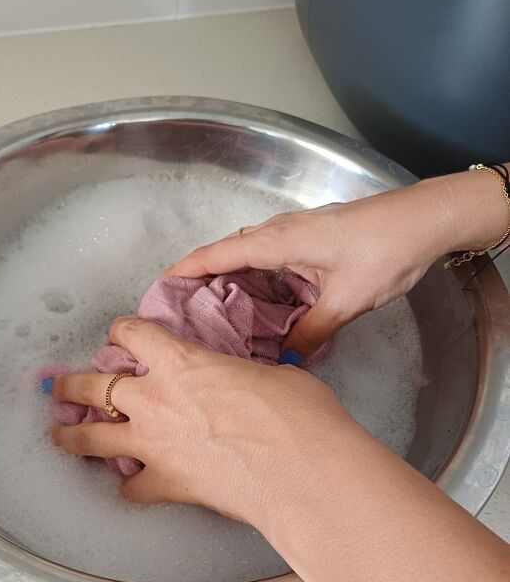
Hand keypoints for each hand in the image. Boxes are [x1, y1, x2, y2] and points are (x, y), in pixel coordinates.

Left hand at [50, 316, 359, 533]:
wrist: (301, 471)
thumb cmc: (298, 417)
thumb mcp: (270, 375)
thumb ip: (240, 376)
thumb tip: (247, 384)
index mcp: (181, 361)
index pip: (133, 334)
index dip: (122, 331)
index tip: (120, 334)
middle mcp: (155, 399)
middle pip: (93, 386)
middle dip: (71, 386)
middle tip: (61, 387)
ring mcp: (154, 445)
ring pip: (91, 437)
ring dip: (70, 436)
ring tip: (58, 436)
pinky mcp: (165, 484)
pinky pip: (131, 488)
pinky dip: (129, 486)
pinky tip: (129, 486)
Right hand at [165, 170, 509, 355]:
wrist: (424, 222)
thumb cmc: (384, 250)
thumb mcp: (345, 300)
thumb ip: (311, 332)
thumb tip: (286, 358)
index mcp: (276, 241)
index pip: (215, 255)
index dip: (183, 272)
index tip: (158, 291)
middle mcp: (278, 233)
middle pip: (226, 256)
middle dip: (201, 282)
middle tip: (184, 317)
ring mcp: (294, 235)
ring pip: (248, 260)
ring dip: (230, 284)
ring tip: (215, 319)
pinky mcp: (310, 241)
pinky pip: (270, 263)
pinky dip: (257, 284)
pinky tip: (260, 310)